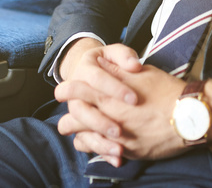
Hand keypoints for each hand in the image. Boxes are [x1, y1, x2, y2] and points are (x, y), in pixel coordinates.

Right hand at [55, 41, 142, 163]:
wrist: (99, 75)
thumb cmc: (112, 62)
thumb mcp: (117, 53)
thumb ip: (125, 56)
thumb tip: (134, 65)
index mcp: (84, 70)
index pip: (96, 78)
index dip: (114, 88)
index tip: (134, 99)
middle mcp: (76, 93)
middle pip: (79, 109)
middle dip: (99, 121)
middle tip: (120, 130)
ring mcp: (78, 111)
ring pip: (77, 130)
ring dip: (97, 140)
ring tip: (119, 149)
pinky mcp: (84, 127)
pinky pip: (84, 142)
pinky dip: (100, 150)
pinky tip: (118, 158)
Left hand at [57, 63, 211, 163]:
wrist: (191, 116)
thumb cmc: (166, 91)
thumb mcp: (140, 73)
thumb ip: (116, 70)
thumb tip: (101, 63)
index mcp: (109, 97)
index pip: (76, 92)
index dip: (66, 90)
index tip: (62, 90)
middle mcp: (109, 119)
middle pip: (73, 121)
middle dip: (68, 118)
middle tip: (68, 116)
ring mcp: (118, 139)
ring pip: (84, 141)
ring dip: (81, 135)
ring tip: (81, 132)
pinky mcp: (129, 152)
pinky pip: (103, 155)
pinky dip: (99, 149)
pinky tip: (101, 144)